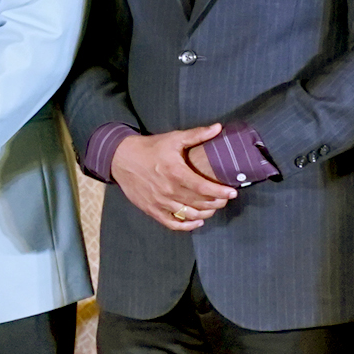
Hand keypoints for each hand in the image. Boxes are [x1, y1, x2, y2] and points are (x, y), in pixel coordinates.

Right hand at [111, 125, 238, 232]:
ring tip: (214, 207)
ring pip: (189, 214)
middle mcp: (168, 190)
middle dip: (217, 202)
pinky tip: (197, 221)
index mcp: (175, 172)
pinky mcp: (151, 209)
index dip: (220, 191)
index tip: (232, 192)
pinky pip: (172, 223)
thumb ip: (197, 135)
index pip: (204, 187)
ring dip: (206, 213)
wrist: (121, 158)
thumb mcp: (173, 138)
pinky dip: (187, 225)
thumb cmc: (149, 148)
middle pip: (199, 202)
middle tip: (226, 198)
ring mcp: (160, 202)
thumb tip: (218, 128)